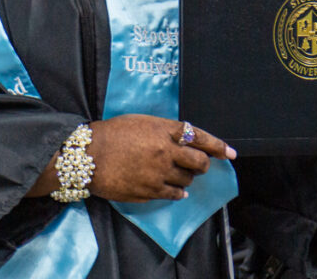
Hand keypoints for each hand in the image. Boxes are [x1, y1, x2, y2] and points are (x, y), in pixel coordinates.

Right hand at [84, 115, 235, 202]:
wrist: (87, 156)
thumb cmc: (110, 134)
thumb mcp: (140, 122)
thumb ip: (163, 131)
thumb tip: (184, 142)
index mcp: (162, 130)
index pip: (199, 137)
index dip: (218, 145)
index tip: (230, 153)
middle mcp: (165, 151)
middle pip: (200, 162)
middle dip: (202, 164)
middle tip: (197, 165)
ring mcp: (159, 173)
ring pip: (187, 180)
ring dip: (184, 177)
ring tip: (170, 173)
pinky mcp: (151, 191)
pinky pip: (175, 195)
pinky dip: (177, 192)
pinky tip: (171, 189)